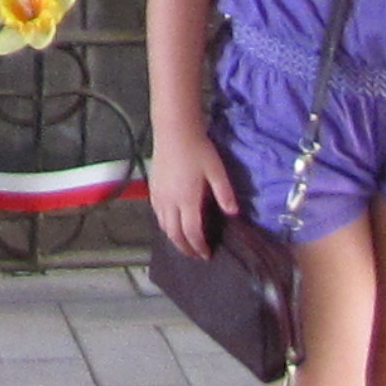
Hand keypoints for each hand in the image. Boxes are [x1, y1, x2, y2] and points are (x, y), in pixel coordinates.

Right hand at [148, 130, 239, 259]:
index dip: (199, 247)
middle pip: (174, 234)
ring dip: (174, 238)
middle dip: (185, 248)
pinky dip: (165, 225)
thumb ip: (224, 193)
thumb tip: (233, 213)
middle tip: (196, 255)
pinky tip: (172, 223)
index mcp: (187, 200)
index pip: (191, 232)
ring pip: (163, 226)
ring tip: (185, 242)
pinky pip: (157, 214)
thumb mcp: (216, 171)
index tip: (207, 255)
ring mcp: (158, 196)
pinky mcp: (152, 188)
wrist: (174, 131)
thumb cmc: (198, 149)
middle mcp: (170, 202)